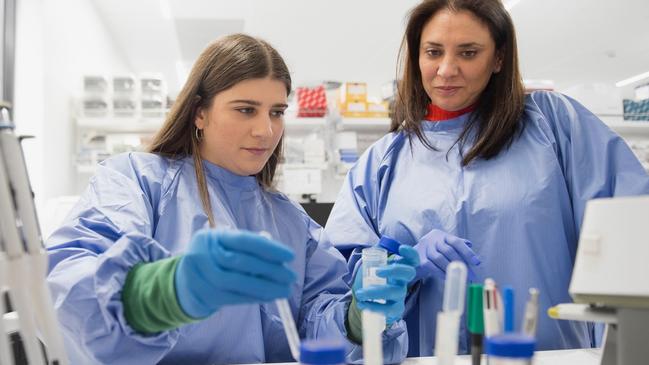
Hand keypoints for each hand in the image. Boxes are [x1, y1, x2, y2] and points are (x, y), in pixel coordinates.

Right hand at [175, 229, 295, 317]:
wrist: (186, 282)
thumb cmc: (215, 259)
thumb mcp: (226, 246)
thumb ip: (249, 249)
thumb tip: (279, 261)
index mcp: (212, 237)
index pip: (244, 240)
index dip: (268, 248)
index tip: (290, 256)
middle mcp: (203, 254)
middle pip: (241, 262)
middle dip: (270, 269)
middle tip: (291, 276)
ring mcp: (202, 276)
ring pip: (238, 282)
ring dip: (265, 287)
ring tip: (284, 290)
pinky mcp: (206, 295)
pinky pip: (235, 297)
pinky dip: (255, 297)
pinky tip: (269, 296)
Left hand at [352, 245, 417, 324]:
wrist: (366, 301)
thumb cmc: (371, 280)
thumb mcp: (372, 264)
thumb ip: (375, 253)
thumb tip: (378, 243)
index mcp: (398, 268)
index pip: (412, 259)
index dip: (411, 253)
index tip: (400, 248)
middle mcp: (402, 281)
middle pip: (408, 273)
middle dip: (394, 270)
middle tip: (376, 272)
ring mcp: (400, 296)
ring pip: (396, 292)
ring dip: (376, 292)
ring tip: (360, 293)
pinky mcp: (395, 310)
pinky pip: (389, 309)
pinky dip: (374, 307)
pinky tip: (362, 304)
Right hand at [414, 229, 479, 280]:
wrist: (412, 256)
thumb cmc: (434, 250)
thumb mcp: (445, 245)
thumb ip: (458, 244)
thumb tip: (470, 244)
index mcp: (442, 235)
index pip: (456, 242)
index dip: (467, 252)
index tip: (477, 263)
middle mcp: (433, 239)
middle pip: (449, 251)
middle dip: (462, 264)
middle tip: (471, 276)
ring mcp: (425, 248)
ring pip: (440, 258)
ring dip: (451, 269)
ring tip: (461, 278)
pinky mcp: (419, 258)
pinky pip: (431, 266)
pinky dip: (440, 272)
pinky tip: (448, 278)